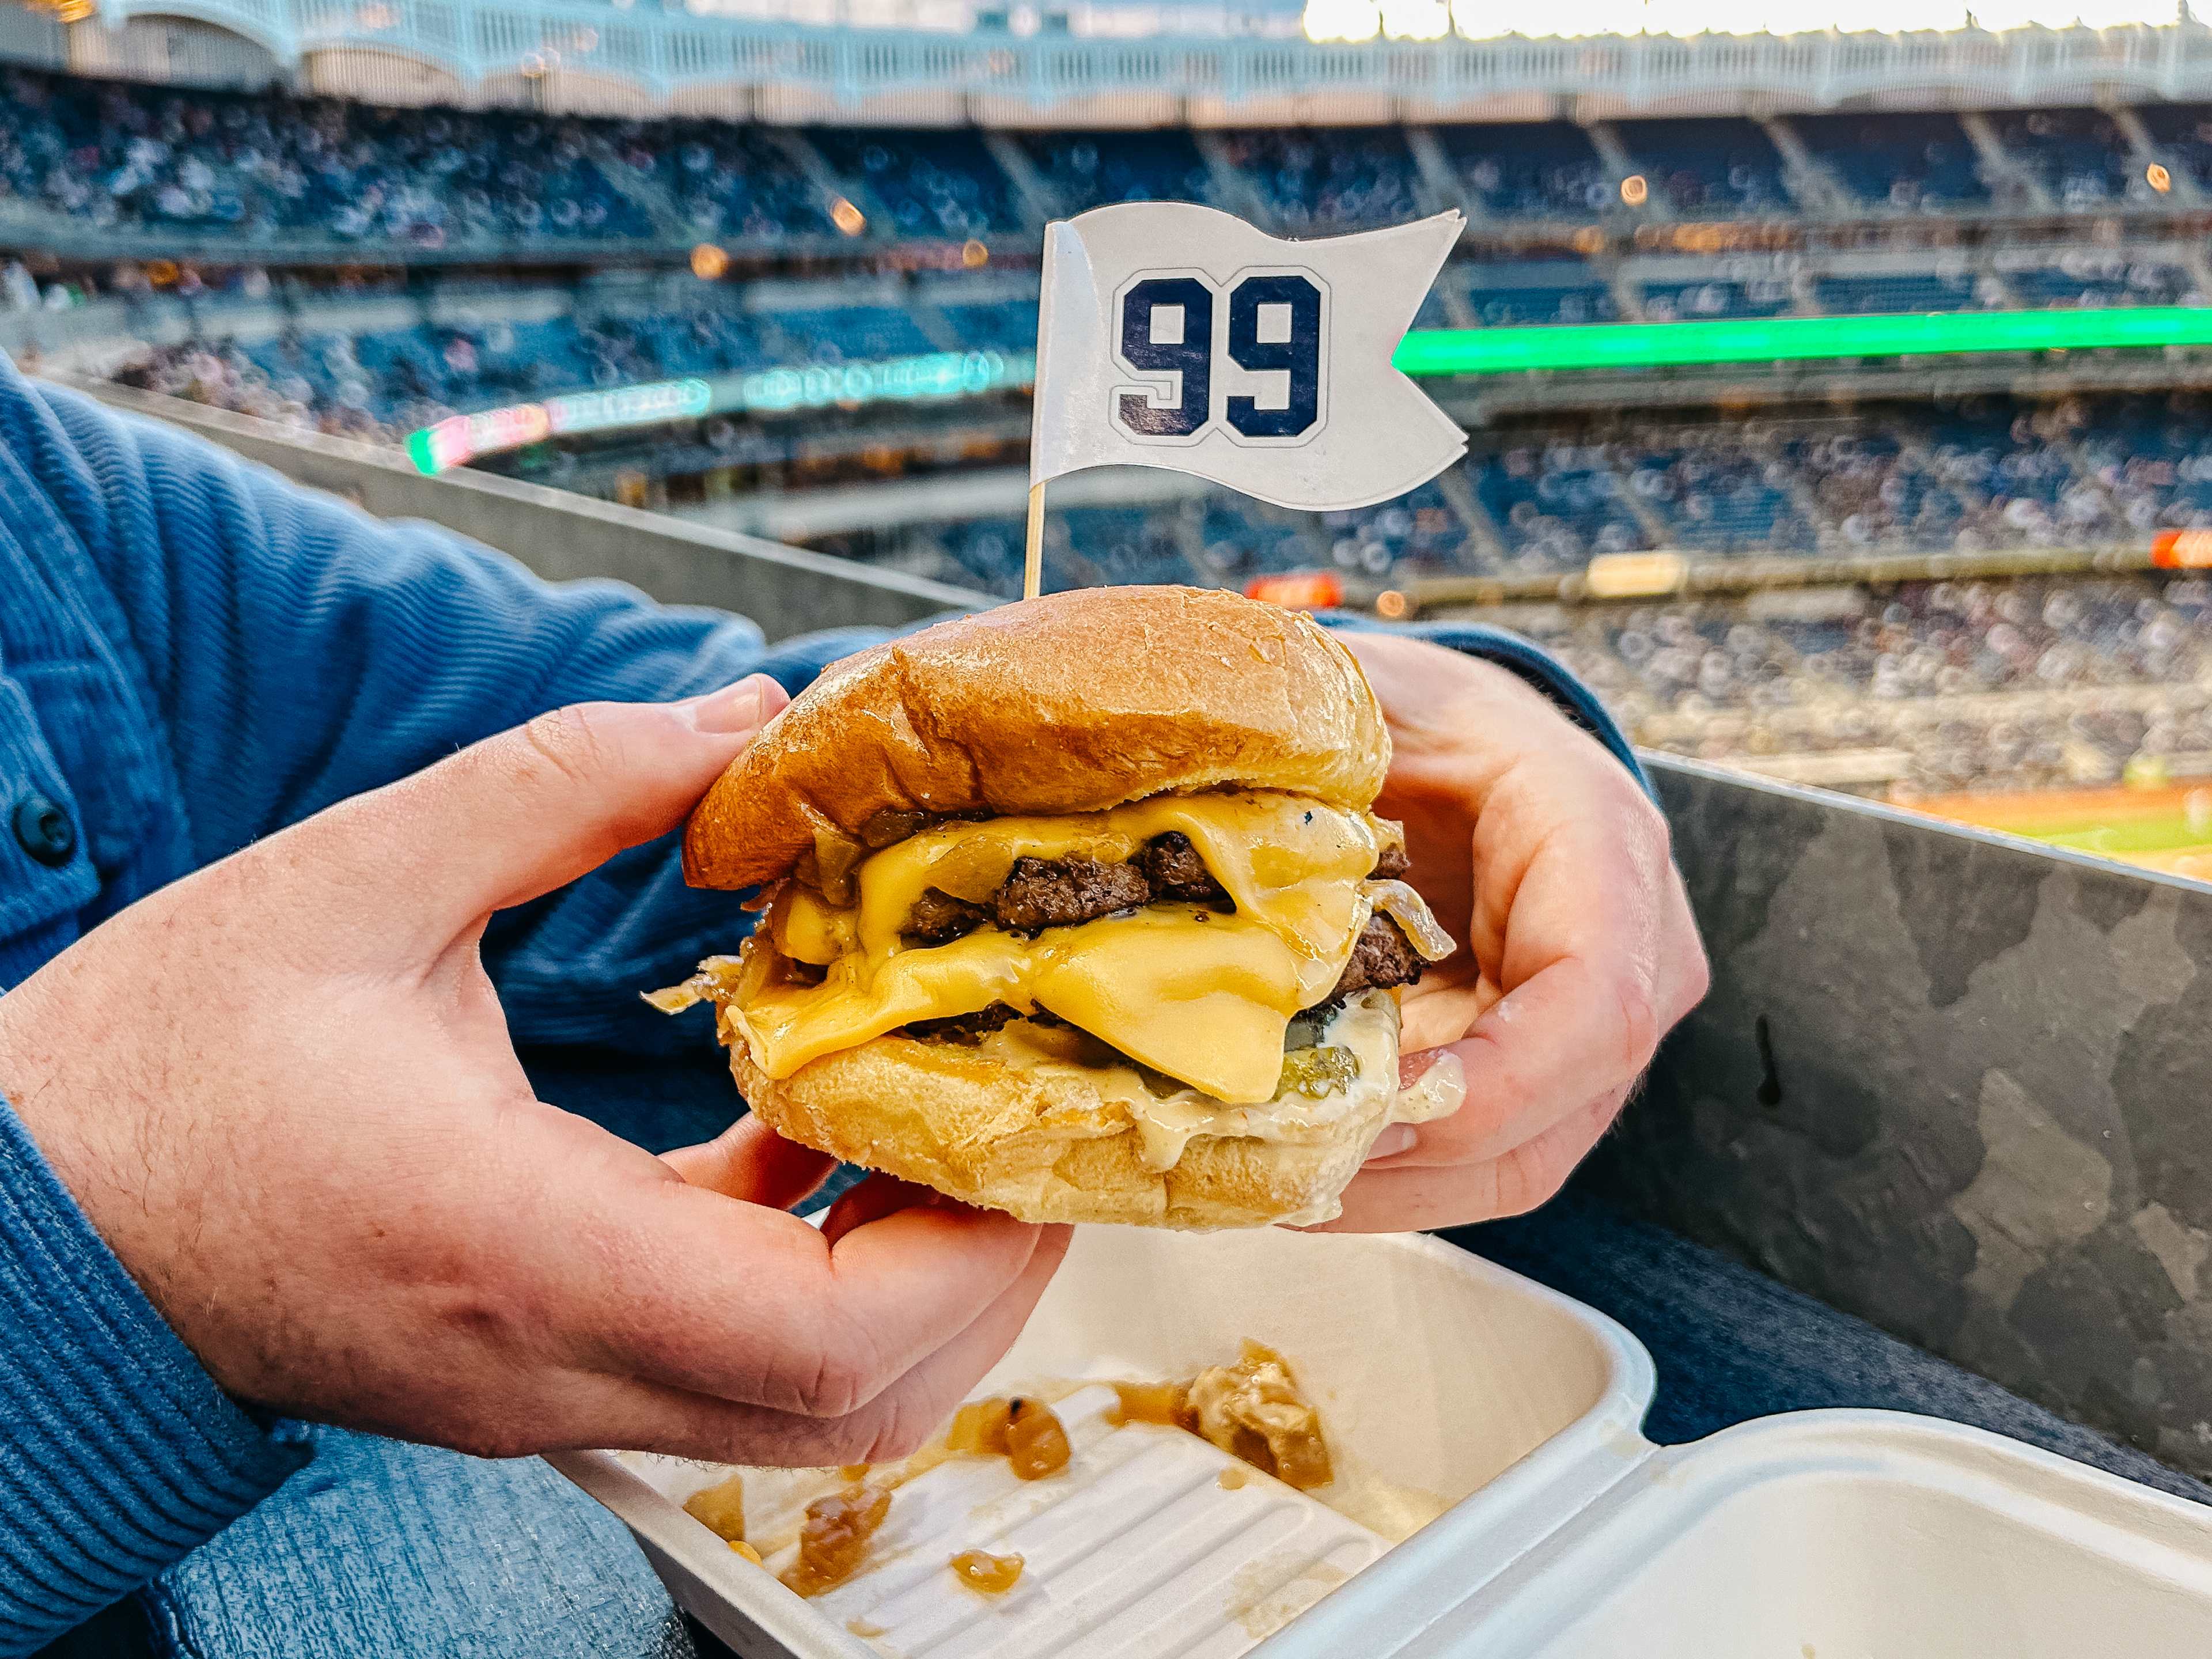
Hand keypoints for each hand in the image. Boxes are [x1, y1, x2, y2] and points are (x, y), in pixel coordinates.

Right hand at [0, 677, 1066, 1465]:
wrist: (25, 1214)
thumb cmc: (153, 1068)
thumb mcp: (352, 879)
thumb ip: (566, 784)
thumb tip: (741, 720)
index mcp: (519, 1247)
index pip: (818, 1336)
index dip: (966, 1249)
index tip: (1021, 1137)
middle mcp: (554, 1356)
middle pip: (854, 1404)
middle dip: (979, 1272)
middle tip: (1023, 1126)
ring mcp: (550, 1384)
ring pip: (805, 1409)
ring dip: (910, 1279)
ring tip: (944, 1119)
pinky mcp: (538, 1363)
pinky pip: (727, 1354)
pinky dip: (810, 1260)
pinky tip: (806, 1126)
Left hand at [1318, 634, 1708, 1231]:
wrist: (1455, 739)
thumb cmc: (1415, 713)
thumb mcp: (1363, 695)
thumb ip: (1309, 747)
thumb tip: (1213, 826)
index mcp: (1599, 842)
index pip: (1594, 1004)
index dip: (1491, 1085)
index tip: (1369, 1111)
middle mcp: (1630, 948)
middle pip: (1555, 1113)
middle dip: (1414, 1160)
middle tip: (1279, 1167)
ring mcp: (1591, 1026)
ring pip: (1516, 1158)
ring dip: (1391, 1188)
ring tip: (1265, 1184)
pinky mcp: (1539, 1071)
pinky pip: (1479, 1154)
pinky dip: (1386, 1176)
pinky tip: (1290, 1170)